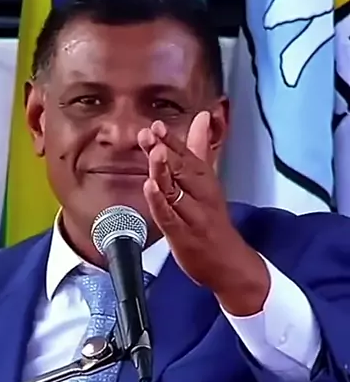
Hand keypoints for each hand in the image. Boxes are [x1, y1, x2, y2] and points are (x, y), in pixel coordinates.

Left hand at [137, 113, 270, 315]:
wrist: (231, 263)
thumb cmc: (215, 221)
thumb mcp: (208, 180)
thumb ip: (201, 148)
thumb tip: (202, 118)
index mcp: (206, 182)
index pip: (189, 156)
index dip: (173, 140)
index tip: (158, 125)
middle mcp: (201, 196)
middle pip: (182, 170)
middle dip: (165, 150)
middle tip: (150, 134)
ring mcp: (193, 216)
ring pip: (176, 191)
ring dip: (164, 171)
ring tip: (154, 153)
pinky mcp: (184, 236)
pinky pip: (170, 217)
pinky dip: (160, 202)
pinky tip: (150, 188)